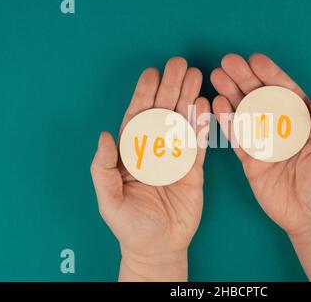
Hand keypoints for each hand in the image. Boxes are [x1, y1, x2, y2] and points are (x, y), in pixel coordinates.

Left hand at [91, 57, 209, 280]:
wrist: (159, 247)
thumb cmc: (130, 225)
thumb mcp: (110, 200)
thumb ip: (104, 168)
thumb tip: (104, 135)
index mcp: (132, 154)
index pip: (138, 118)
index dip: (144, 95)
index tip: (152, 73)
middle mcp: (155, 150)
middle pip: (163, 113)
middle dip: (171, 88)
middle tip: (180, 63)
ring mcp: (176, 158)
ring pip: (183, 122)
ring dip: (189, 98)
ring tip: (197, 75)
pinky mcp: (194, 169)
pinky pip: (199, 143)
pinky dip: (203, 125)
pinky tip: (207, 105)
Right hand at [211, 53, 310, 243]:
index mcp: (305, 122)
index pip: (286, 92)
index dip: (271, 75)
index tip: (256, 60)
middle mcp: (282, 127)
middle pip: (261, 97)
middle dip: (245, 78)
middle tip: (227, 61)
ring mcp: (265, 143)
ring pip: (245, 112)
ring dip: (231, 93)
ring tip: (216, 76)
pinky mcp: (251, 160)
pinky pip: (236, 138)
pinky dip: (226, 122)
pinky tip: (217, 105)